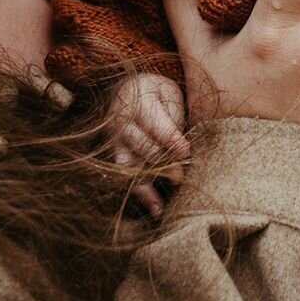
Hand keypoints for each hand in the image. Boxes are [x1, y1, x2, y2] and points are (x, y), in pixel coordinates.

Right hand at [110, 71, 188, 217]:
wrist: (128, 91)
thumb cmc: (157, 94)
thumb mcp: (169, 94)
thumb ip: (175, 115)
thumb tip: (182, 147)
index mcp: (137, 99)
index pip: (154, 122)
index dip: (170, 138)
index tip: (185, 152)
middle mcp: (121, 122)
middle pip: (140, 145)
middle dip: (161, 163)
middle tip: (179, 178)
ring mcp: (114, 141)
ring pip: (129, 166)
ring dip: (146, 186)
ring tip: (161, 206)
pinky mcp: (114, 157)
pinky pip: (125, 177)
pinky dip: (140, 194)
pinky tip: (155, 209)